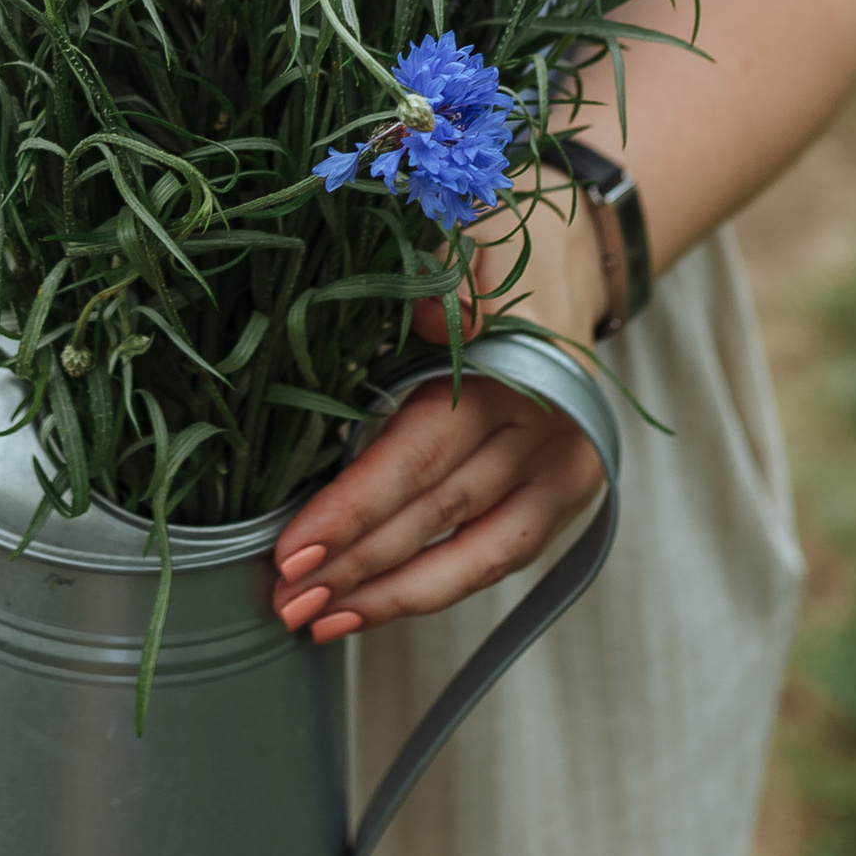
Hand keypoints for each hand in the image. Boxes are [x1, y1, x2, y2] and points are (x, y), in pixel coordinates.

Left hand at [268, 193, 607, 640]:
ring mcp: (564, 468)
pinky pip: (493, 560)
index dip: (356, 506)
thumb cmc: (497, 249)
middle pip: (437, 509)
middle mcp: (548, 424)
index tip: (290, 547)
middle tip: (281, 599)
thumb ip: (446, 278)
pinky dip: (429, 590)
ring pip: (470, 552)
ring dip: (387, 595)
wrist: (574, 257)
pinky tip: (364, 611)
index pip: (423, 450)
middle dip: (353, 563)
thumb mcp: (467, 233)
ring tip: (312, 622)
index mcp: (515, 361)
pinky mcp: (565, 497)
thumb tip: (430, 318)